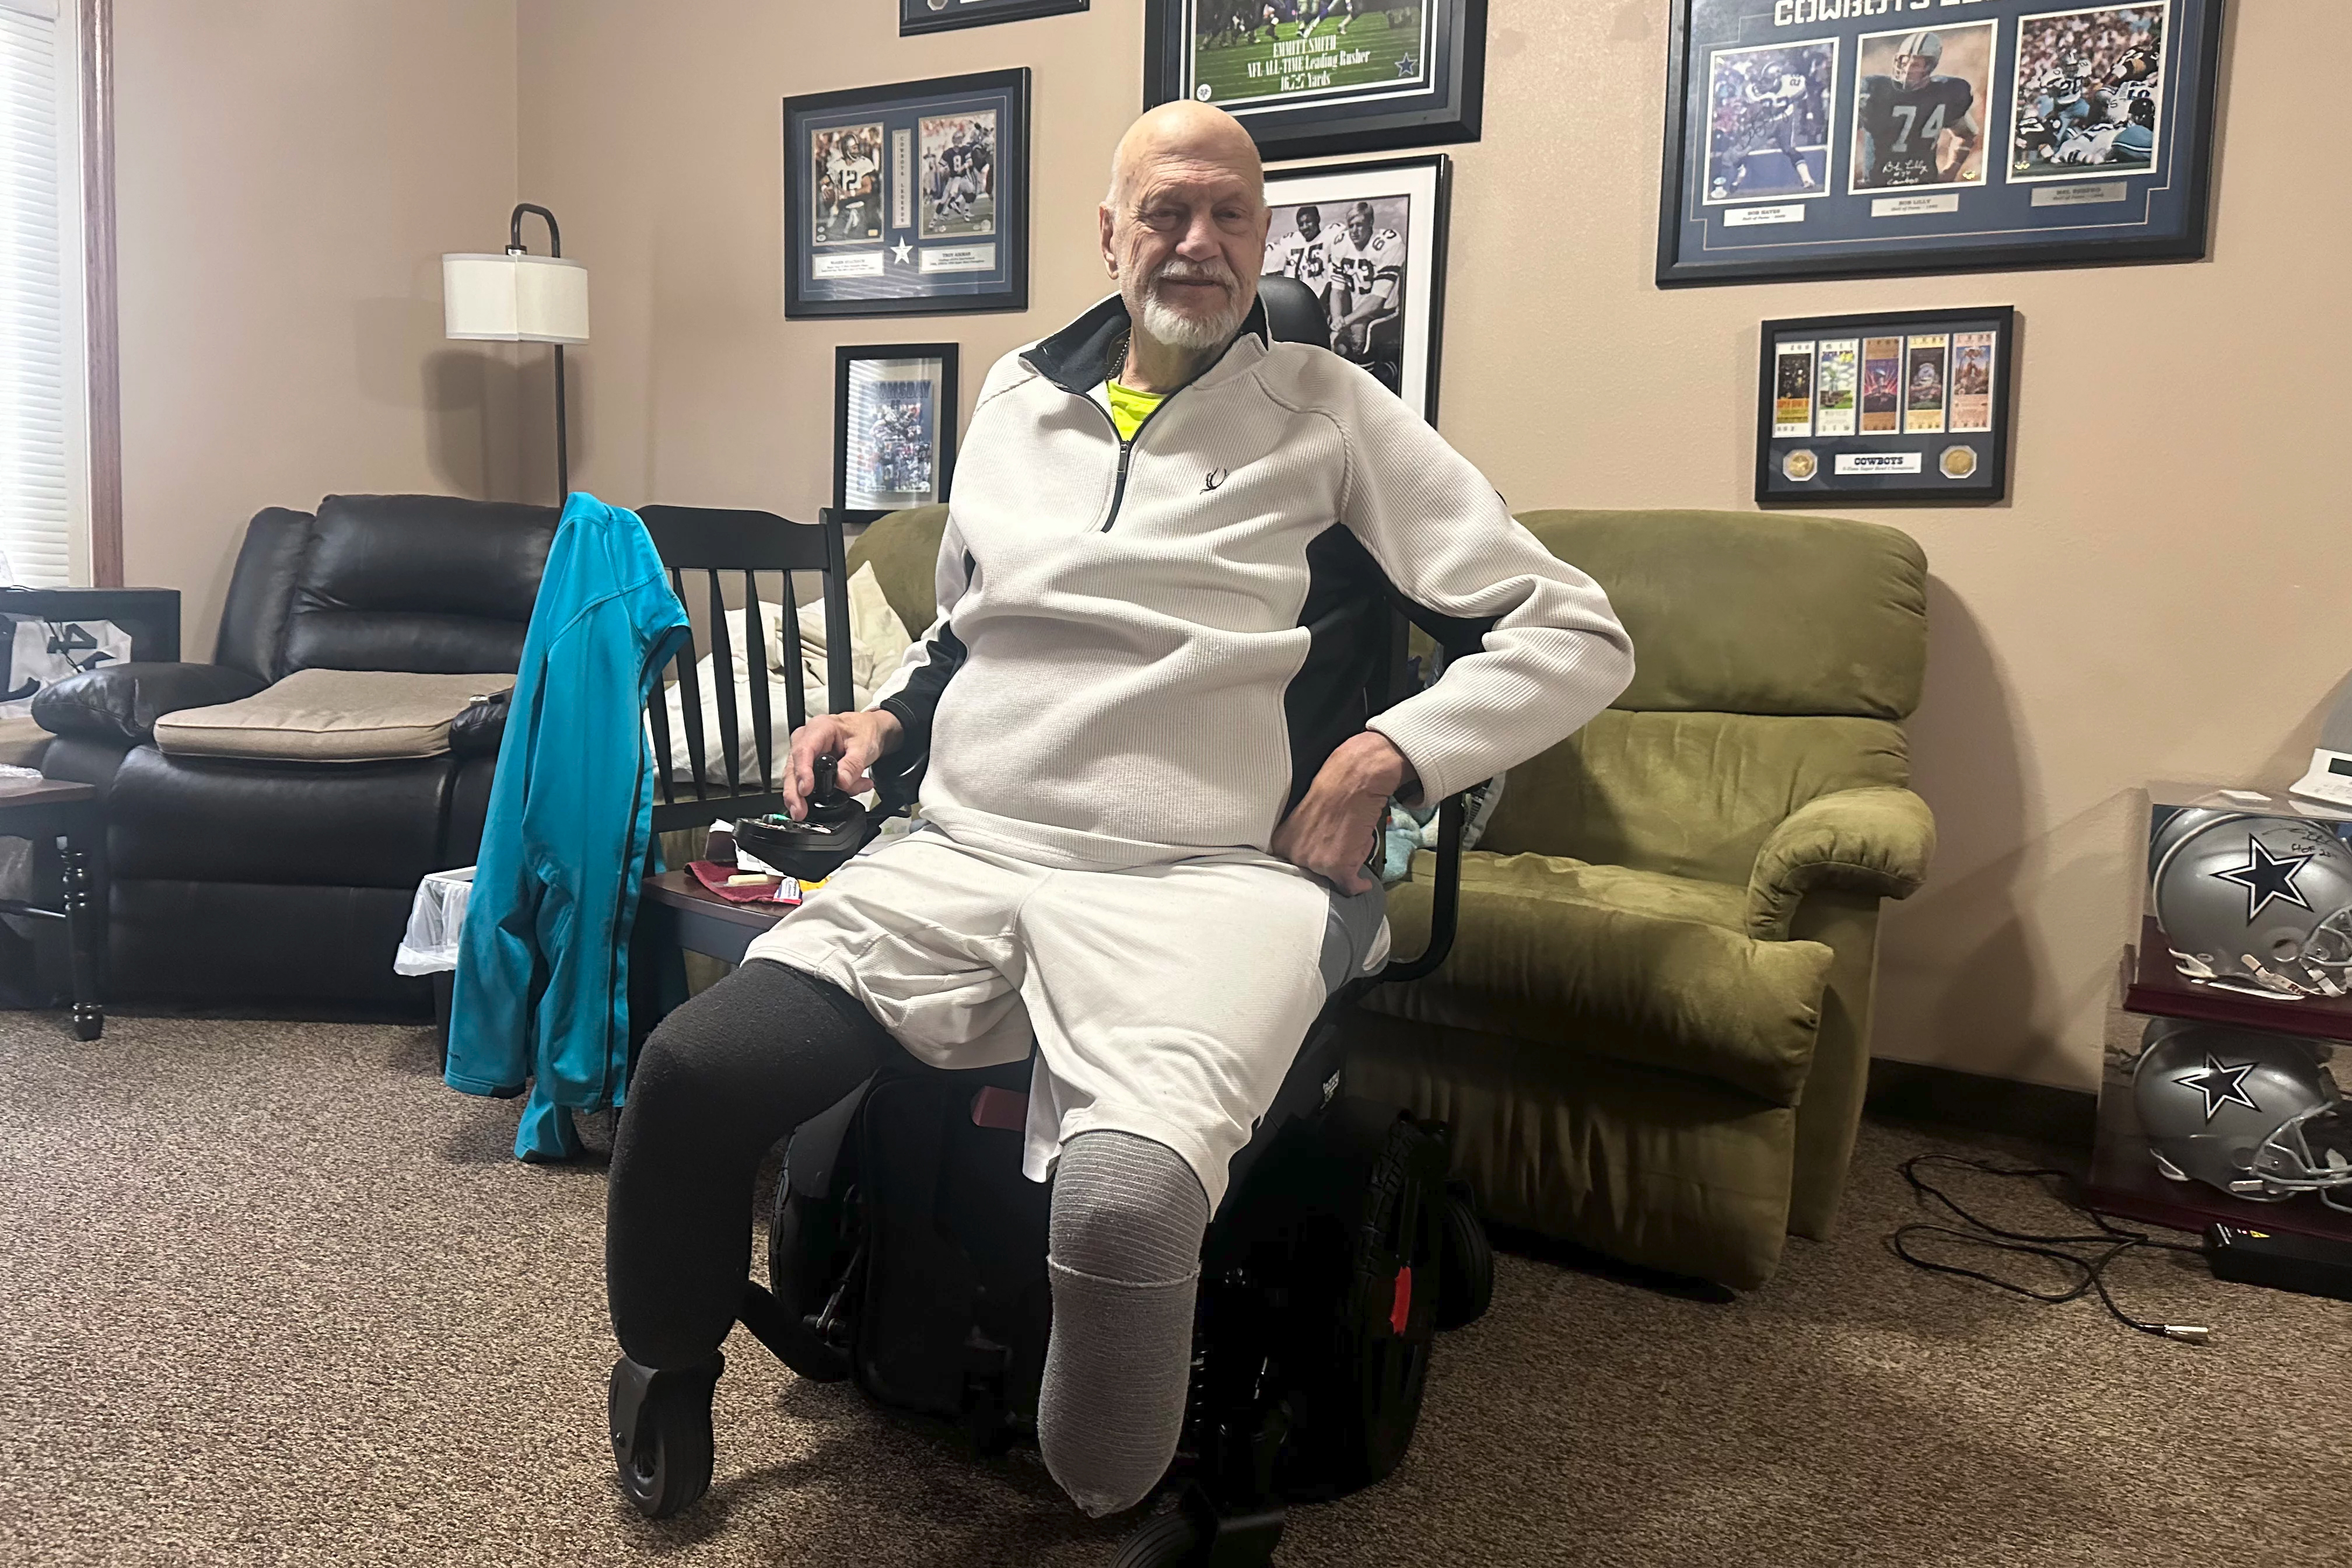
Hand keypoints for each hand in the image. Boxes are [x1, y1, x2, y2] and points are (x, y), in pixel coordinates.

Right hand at [782, 709, 902, 819]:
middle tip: (800, 811)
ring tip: (836, 802)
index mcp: (819, 728)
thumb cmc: (863, 731)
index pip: (804, 751)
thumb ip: (853, 765)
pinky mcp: (809, 767)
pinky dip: (825, 794)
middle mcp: (806, 740)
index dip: (802, 772)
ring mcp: (806, 754)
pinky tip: (845, 792)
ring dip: (812, 798)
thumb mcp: (864, 746)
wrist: (868, 730)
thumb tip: (841, 782)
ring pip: (796, 780)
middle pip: (792, 768)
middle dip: (795, 793)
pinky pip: (810, 784)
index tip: (805, 790)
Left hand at [1271, 732, 1415, 894]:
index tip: (1320, 859)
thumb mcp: (1303, 817)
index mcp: (1282, 842)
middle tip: (1341, 849)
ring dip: (1346, 866)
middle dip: (1328, 865)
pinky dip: (1359, 885)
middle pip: (1313, 874)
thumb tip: (1311, 852)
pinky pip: (1350, 887)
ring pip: (1333, 878)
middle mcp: (1295, 855)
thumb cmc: (1332, 790)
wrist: (1353, 780)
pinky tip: (1363, 882)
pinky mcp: (1338, 868)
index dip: (1309, 863)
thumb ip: (1301, 838)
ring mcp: (1316, 863)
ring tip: (1352, 845)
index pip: (1291, 865)